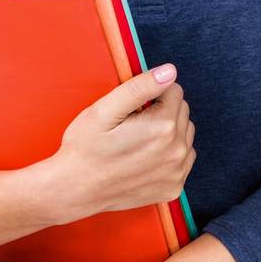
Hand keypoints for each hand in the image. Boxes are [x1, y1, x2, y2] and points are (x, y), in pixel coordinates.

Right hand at [44, 64, 194, 219]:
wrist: (75, 190)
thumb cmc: (86, 147)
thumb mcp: (105, 110)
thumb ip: (140, 87)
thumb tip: (170, 71)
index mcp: (163, 126)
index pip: (174, 90)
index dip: (151, 94)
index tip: (131, 109)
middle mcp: (177, 151)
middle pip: (182, 111)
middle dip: (161, 110)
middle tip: (132, 124)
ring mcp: (177, 172)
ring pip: (185, 134)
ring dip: (168, 131)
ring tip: (138, 140)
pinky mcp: (174, 188)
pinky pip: (183, 159)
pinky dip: (169, 154)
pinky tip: (145, 157)